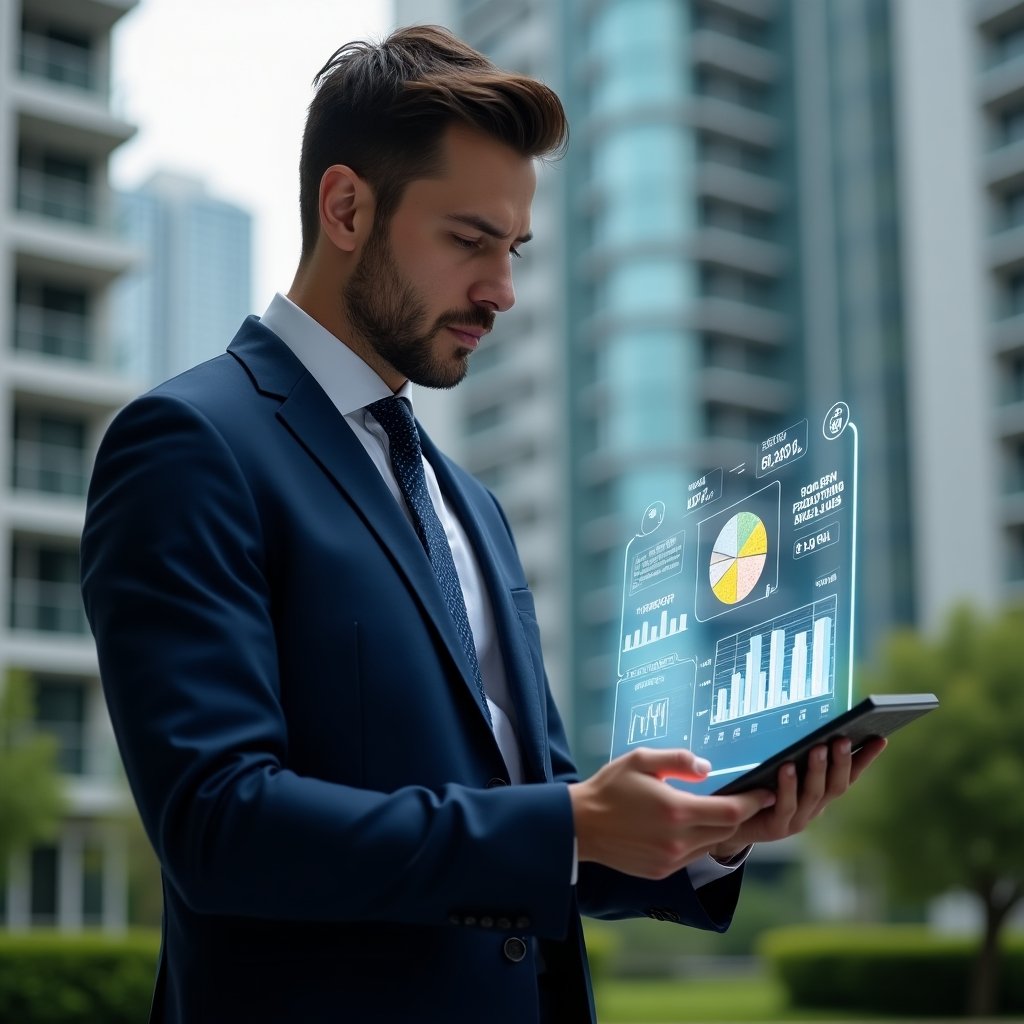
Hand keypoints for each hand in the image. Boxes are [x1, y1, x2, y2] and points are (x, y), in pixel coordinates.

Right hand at [569, 748, 775, 879]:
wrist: (580, 826)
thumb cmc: (610, 788)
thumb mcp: (641, 760)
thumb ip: (678, 760)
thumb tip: (708, 768)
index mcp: (676, 810)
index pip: (731, 811)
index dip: (754, 801)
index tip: (765, 791)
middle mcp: (678, 840)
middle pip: (727, 829)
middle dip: (741, 813)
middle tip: (748, 797)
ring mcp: (671, 859)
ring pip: (712, 844)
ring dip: (719, 828)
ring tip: (719, 810)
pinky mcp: (662, 871)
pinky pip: (693, 856)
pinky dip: (699, 840)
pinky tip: (690, 825)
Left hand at [709, 735, 887, 858]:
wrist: (730, 825)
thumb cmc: (756, 789)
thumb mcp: (778, 769)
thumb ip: (794, 754)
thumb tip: (809, 722)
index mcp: (820, 792)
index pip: (848, 774)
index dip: (865, 758)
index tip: (880, 738)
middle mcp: (814, 807)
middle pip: (836, 785)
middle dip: (842, 761)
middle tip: (842, 738)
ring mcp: (798, 819)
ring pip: (815, 794)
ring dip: (818, 770)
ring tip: (817, 748)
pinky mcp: (777, 827)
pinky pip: (786, 805)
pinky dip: (788, 786)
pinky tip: (786, 767)